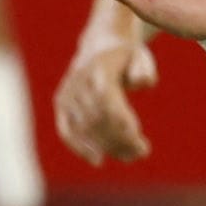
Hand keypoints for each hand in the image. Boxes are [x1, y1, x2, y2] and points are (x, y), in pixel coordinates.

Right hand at [53, 23, 156, 164]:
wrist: (100, 44)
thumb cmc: (126, 57)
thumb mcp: (141, 57)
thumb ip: (144, 70)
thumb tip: (143, 82)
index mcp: (99, 68)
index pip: (107, 99)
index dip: (120, 121)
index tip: (138, 137)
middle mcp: (79, 80)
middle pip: (98, 117)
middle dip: (120, 138)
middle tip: (142, 151)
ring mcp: (67, 92)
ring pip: (85, 127)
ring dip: (108, 146)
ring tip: (130, 156)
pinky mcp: (61, 104)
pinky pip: (66, 129)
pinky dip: (79, 147)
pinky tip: (97, 160)